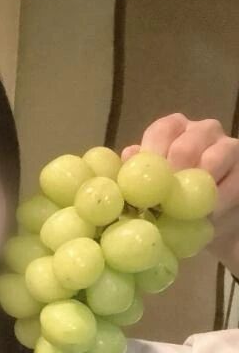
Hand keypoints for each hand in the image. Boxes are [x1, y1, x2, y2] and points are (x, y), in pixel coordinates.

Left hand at [121, 113, 238, 273]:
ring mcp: (227, 146)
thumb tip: (125, 158)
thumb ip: (137, 174)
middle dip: (172, 176)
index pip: (160, 131)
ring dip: (197, 188)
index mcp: (172, 130)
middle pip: (186, 145)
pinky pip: (235, 180)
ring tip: (185, 212)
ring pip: (215, 157)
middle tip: (161, 204)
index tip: (143, 187)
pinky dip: (220, 199)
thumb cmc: (173, 202)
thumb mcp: (151, 189)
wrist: (211, 222)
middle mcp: (201, 130)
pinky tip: (208, 216)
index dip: (151, 156)